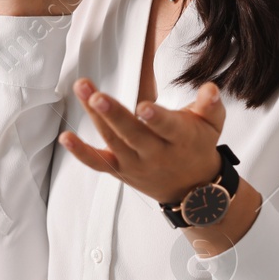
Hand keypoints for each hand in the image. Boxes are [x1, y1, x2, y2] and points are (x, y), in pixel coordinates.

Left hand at [58, 78, 227, 205]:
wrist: (192, 191)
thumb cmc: (198, 146)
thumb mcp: (213, 125)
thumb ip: (210, 105)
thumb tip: (210, 89)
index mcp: (180, 139)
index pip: (167, 128)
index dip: (155, 118)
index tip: (143, 106)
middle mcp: (155, 153)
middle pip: (132, 134)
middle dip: (113, 114)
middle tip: (96, 96)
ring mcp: (135, 164)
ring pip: (113, 140)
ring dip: (95, 116)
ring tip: (82, 89)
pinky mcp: (120, 170)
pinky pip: (98, 163)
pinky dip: (81, 152)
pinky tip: (66, 137)